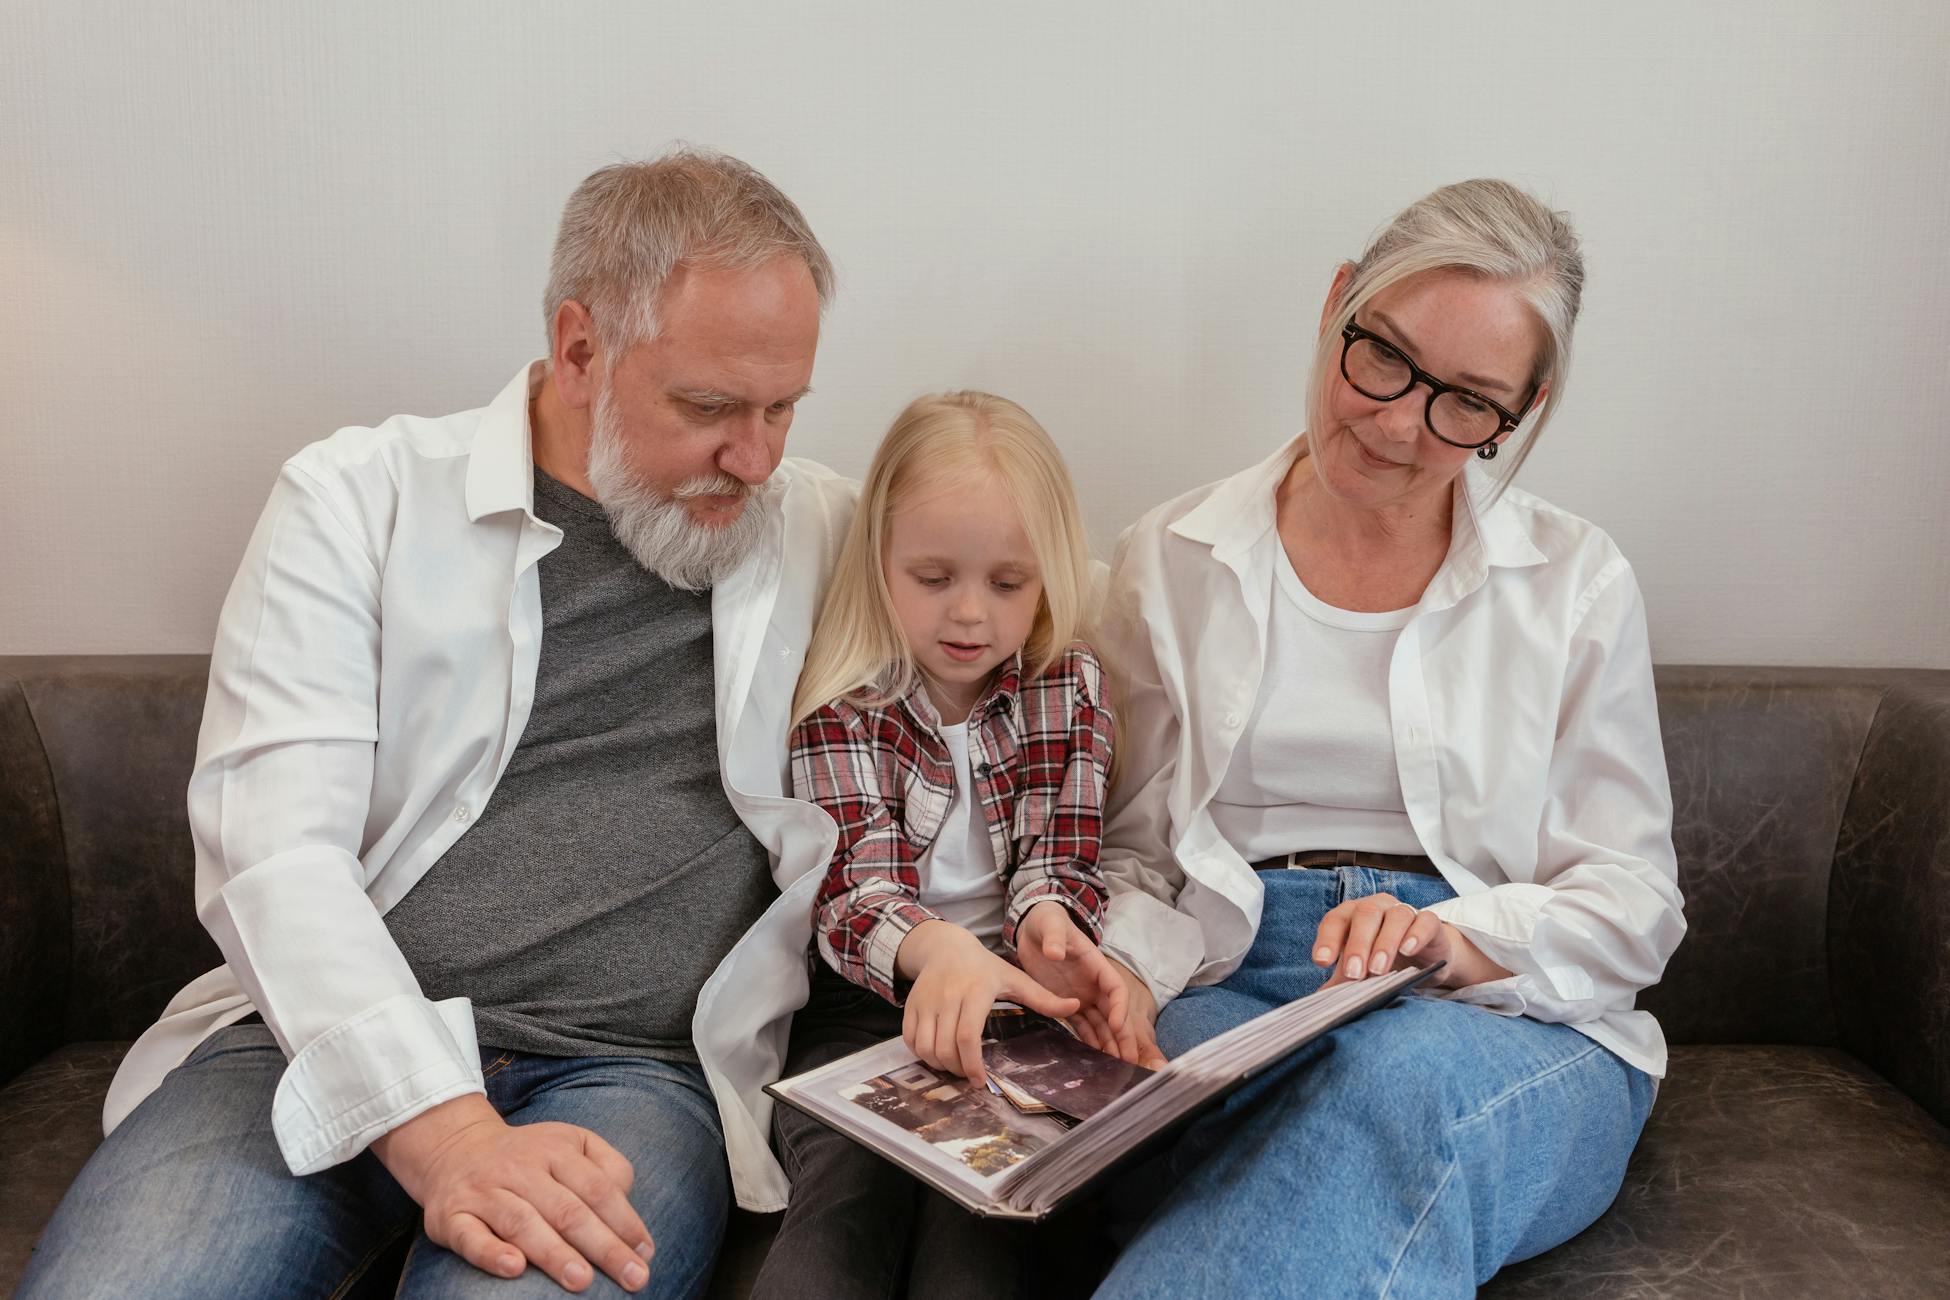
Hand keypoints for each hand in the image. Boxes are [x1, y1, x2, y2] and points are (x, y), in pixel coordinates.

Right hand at [371, 1093, 653, 1292]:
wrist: (453, 1148)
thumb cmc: (528, 1156)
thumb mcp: (570, 1143)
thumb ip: (605, 1166)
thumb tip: (626, 1201)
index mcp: (555, 1150)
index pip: (597, 1188)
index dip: (624, 1221)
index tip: (645, 1253)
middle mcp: (520, 1168)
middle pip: (567, 1209)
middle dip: (603, 1246)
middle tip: (631, 1277)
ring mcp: (484, 1192)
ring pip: (522, 1222)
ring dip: (554, 1252)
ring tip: (582, 1280)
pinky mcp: (451, 1216)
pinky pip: (470, 1236)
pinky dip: (491, 1254)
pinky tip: (514, 1269)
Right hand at [894, 920, 1079, 1086]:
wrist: (944, 947)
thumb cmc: (983, 967)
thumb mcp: (1015, 978)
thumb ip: (1044, 997)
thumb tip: (1075, 1006)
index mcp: (975, 991)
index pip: (967, 1036)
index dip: (972, 1064)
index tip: (981, 1081)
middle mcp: (947, 996)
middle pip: (946, 1047)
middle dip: (957, 1069)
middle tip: (970, 1075)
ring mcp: (925, 1001)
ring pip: (926, 1047)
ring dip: (939, 1065)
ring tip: (955, 1065)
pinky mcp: (910, 1005)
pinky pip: (910, 1040)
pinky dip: (921, 1054)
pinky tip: (937, 1054)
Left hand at [1014, 901, 1140, 1065]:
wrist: (1032, 927)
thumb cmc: (1047, 921)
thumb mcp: (1050, 924)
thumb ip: (1054, 938)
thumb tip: (1054, 952)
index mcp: (1096, 965)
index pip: (1116, 989)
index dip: (1120, 1007)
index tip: (1118, 1024)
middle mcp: (1092, 984)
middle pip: (1113, 1013)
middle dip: (1122, 1036)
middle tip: (1128, 1060)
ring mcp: (1080, 995)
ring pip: (1100, 1024)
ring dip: (1108, 1044)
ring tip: (1115, 1068)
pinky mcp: (1065, 1003)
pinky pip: (1080, 1026)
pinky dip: (1088, 1041)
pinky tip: (1093, 1059)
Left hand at [1313, 893, 1512, 990]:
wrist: (1425, 958)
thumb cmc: (1383, 959)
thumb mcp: (1360, 970)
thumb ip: (1340, 982)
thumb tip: (1318, 1004)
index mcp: (1352, 915)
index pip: (1335, 920)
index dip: (1327, 939)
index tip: (1321, 962)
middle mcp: (1377, 907)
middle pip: (1365, 915)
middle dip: (1357, 944)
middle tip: (1354, 973)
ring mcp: (1405, 911)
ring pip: (1395, 917)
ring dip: (1386, 942)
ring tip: (1378, 969)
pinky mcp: (1431, 923)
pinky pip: (1425, 921)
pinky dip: (1416, 934)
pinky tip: (1408, 950)